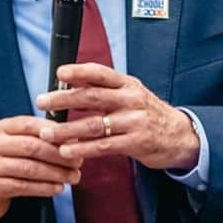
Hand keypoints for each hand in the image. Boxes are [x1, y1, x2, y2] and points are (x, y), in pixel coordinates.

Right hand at [0, 115, 82, 222]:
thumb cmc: (2, 167)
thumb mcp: (12, 147)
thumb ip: (35, 140)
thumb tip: (71, 139)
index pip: (29, 124)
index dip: (54, 132)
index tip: (75, 141)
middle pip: (31, 147)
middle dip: (59, 155)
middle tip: (78, 162)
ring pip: (29, 168)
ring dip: (55, 174)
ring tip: (73, 177)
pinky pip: (23, 186)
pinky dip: (44, 188)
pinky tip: (57, 189)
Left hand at [36, 64, 199, 170]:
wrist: (180, 137)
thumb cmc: (147, 114)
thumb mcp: (130, 94)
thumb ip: (103, 90)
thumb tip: (67, 84)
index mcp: (127, 84)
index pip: (101, 73)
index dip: (79, 72)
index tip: (59, 73)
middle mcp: (131, 100)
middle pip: (92, 96)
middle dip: (63, 99)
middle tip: (42, 102)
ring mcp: (134, 122)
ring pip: (94, 124)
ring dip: (67, 129)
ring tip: (47, 133)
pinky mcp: (136, 143)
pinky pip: (103, 146)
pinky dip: (82, 149)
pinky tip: (66, 151)